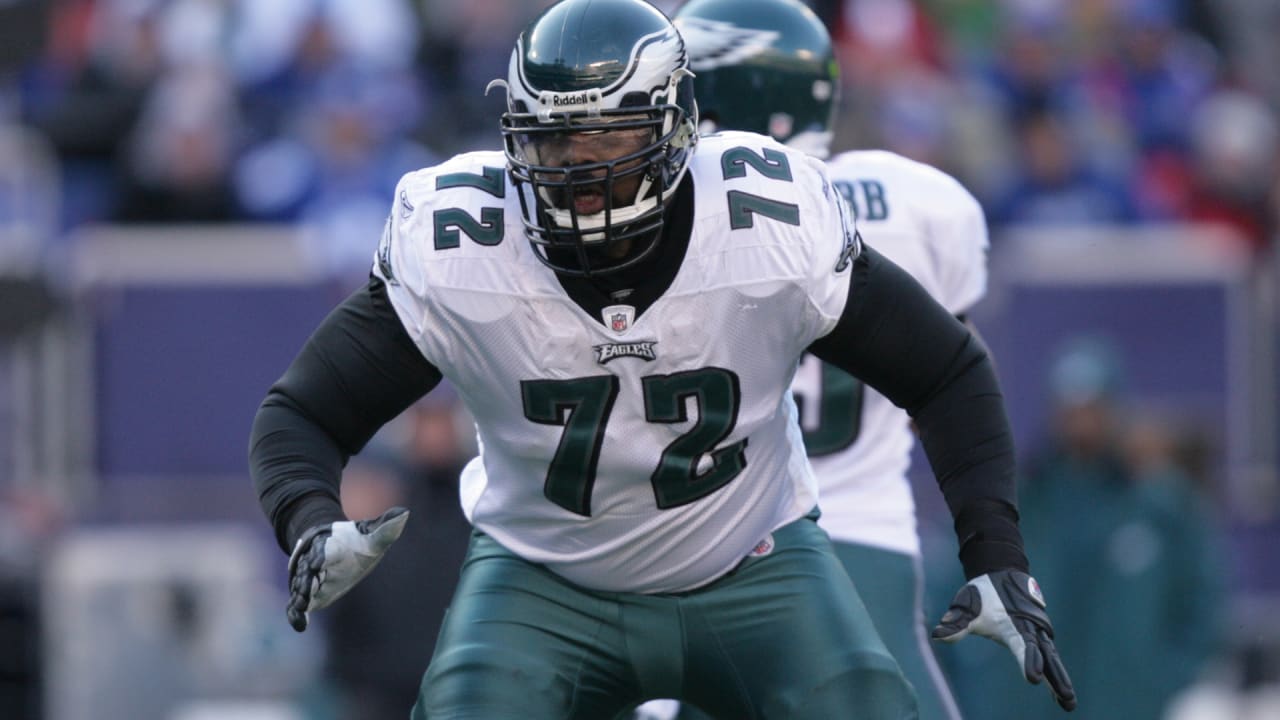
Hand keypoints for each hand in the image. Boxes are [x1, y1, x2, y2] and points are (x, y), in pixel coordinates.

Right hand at [285, 507, 409, 631]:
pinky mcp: (308, 593)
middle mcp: (316, 562)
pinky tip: (300, 626)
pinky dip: (296, 614)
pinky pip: (298, 604)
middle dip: (305, 580)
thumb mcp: (371, 534)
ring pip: (301, 586)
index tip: (316, 563)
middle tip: (303, 591)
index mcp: (330, 546)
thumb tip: (405, 513)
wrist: (337, 547)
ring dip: (300, 596)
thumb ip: (385, 528)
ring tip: (300, 606)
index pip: (323, 550)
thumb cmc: (354, 542)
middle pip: (307, 571)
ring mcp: (310, 579)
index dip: (320, 556)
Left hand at [932, 569, 1076, 710]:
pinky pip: (1049, 655)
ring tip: (1069, 702)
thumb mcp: (966, 605)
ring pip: (1051, 658)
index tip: (1034, 679)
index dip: (1029, 661)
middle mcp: (1031, 629)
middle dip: (1056, 677)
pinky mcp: (1040, 634)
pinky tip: (1060, 692)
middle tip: (1067, 699)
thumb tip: (938, 636)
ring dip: (1060, 678)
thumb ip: (956, 622)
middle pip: (1046, 657)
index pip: (1023, 646)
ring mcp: (1038, 632)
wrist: (1002, 571)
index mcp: (1014, 624)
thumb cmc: (983, 591)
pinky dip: (1056, 672)